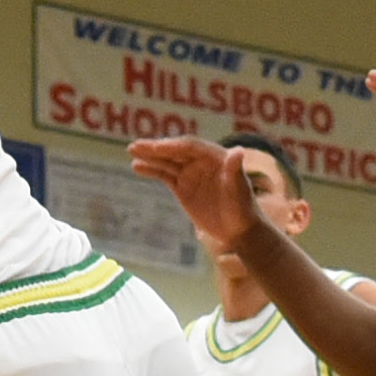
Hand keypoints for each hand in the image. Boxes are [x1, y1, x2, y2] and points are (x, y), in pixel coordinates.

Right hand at [128, 136, 265, 261]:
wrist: (238, 229)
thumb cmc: (243, 208)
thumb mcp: (240, 190)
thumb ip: (236, 171)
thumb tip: (238, 151)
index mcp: (216, 156)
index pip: (191, 147)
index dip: (174, 146)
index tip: (157, 147)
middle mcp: (201, 160)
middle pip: (175, 151)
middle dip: (156, 148)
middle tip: (136, 146)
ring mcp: (190, 173)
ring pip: (167, 161)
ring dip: (150, 156)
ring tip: (131, 151)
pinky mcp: (182, 186)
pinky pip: (164, 175)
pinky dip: (151, 170)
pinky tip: (137, 167)